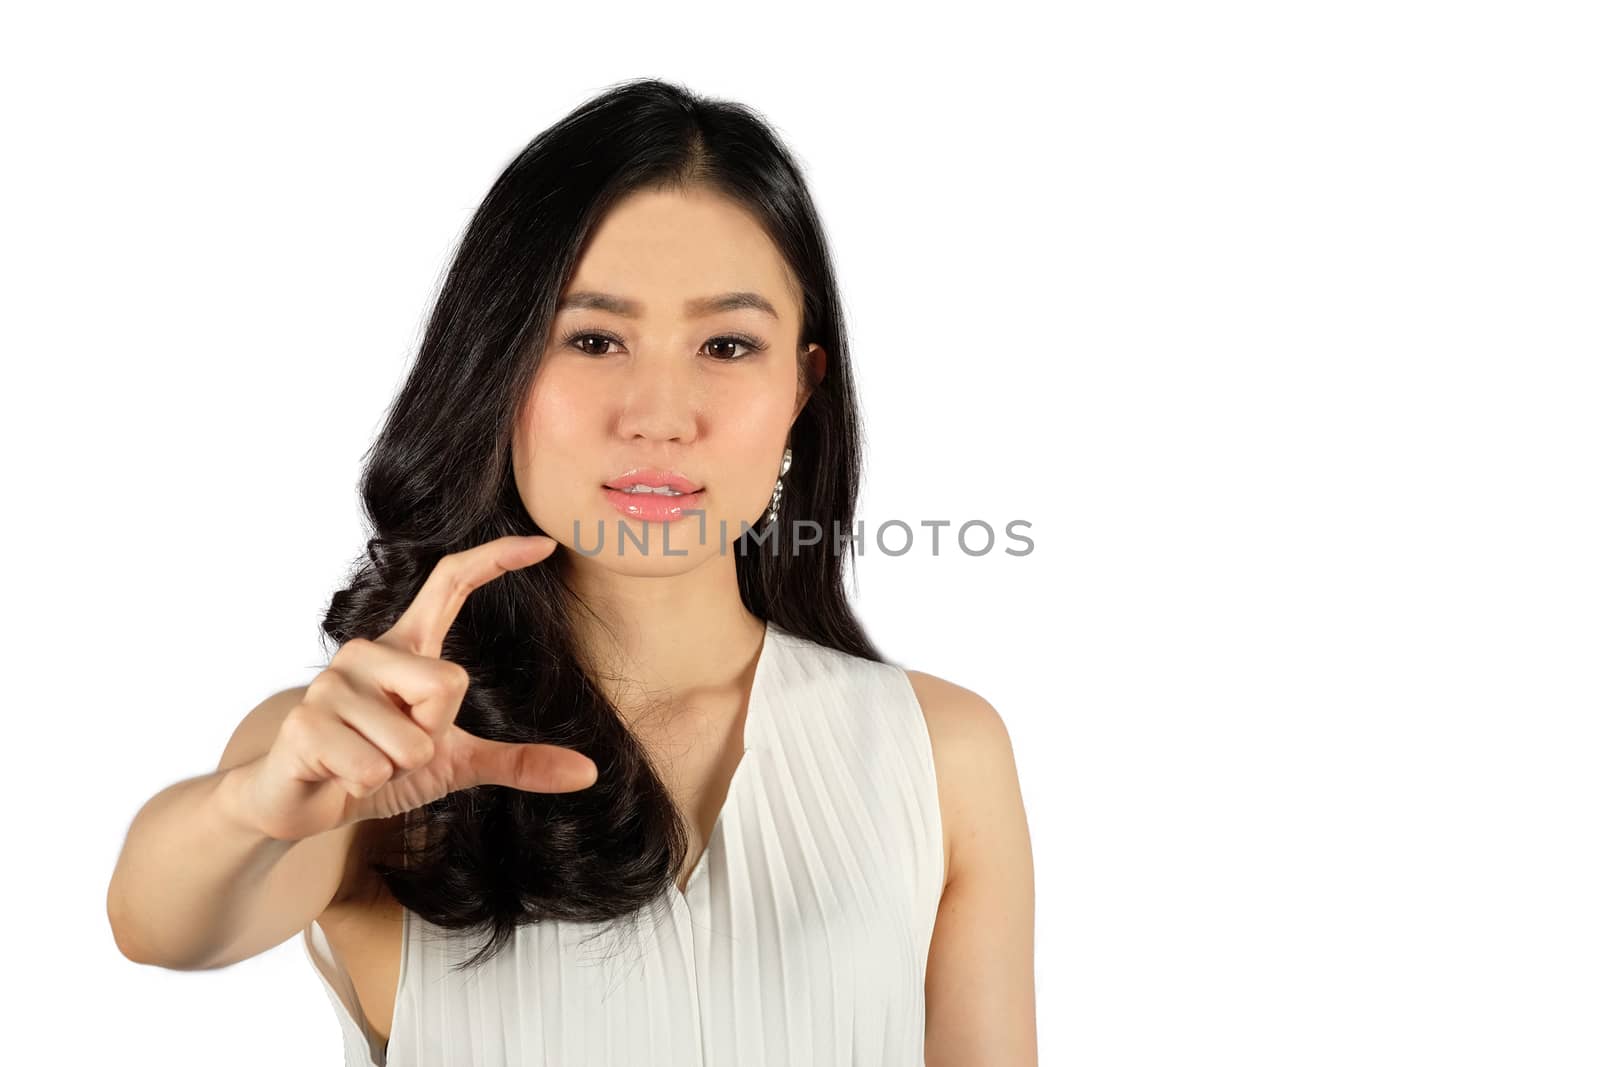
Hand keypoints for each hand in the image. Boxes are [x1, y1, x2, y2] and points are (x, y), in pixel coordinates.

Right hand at [232, 535, 595, 840]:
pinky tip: (338, 775)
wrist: (301, 802)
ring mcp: (332, 683)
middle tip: (395, 749)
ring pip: (412, 740)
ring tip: (364, 761)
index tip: (545, 544)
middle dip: (432, 736)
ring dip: (395, 769)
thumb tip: (588, 773)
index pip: (451, 583)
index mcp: (407, 648)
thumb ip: (517, 763)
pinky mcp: (304, 722)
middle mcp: (368, 651)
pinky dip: (365, 787)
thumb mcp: (454, 762)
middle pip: (449, 684)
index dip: (496, 560)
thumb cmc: (377, 767)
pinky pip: (372, 768)